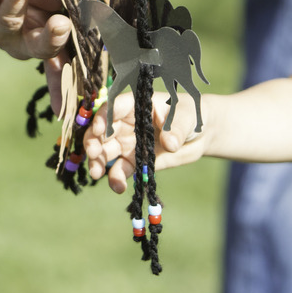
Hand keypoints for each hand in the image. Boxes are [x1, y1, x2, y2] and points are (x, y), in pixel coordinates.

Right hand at [83, 90, 205, 192]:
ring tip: (96, 173)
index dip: (104, 116)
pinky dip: (117, 179)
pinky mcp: (134, 161)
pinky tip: (118, 187)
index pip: (115, 107)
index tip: (99, 128)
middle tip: (93, 152)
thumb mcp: (185, 116)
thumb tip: (170, 143)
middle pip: (102, 130)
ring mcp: (127, 143)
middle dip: (93, 140)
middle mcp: (126, 123)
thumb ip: (176, 128)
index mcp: (135, 105)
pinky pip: (120, 170)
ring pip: (105, 151)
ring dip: (97, 162)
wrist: (198, 134)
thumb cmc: (189, 114)